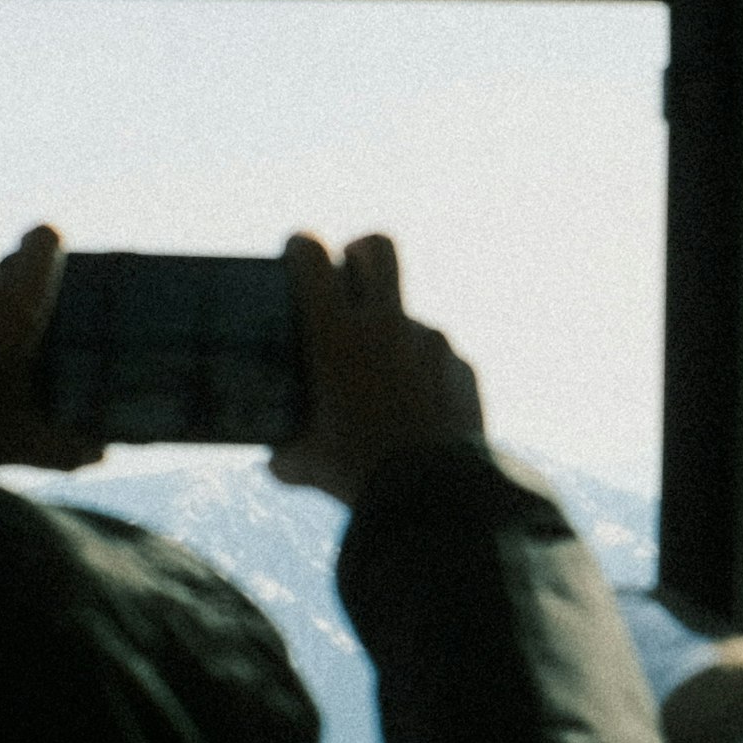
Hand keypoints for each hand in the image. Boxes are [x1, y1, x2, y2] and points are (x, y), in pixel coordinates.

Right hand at [270, 232, 483, 507]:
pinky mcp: (463, 368)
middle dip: (360, 251)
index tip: (297, 253)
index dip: (301, 246)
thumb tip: (280, 455)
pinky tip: (418, 413)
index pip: (313, 254)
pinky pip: (439, 359)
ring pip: (408, 318)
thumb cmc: (355, 475)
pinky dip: (426, 376)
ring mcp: (431, 343)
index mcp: (335, 334)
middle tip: (349, 275)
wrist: (433, 496)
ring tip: (383, 386)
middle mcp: (386, 325)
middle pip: (378, 248)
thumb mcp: (302, 464)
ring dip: (393, 336)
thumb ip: (287, 448)